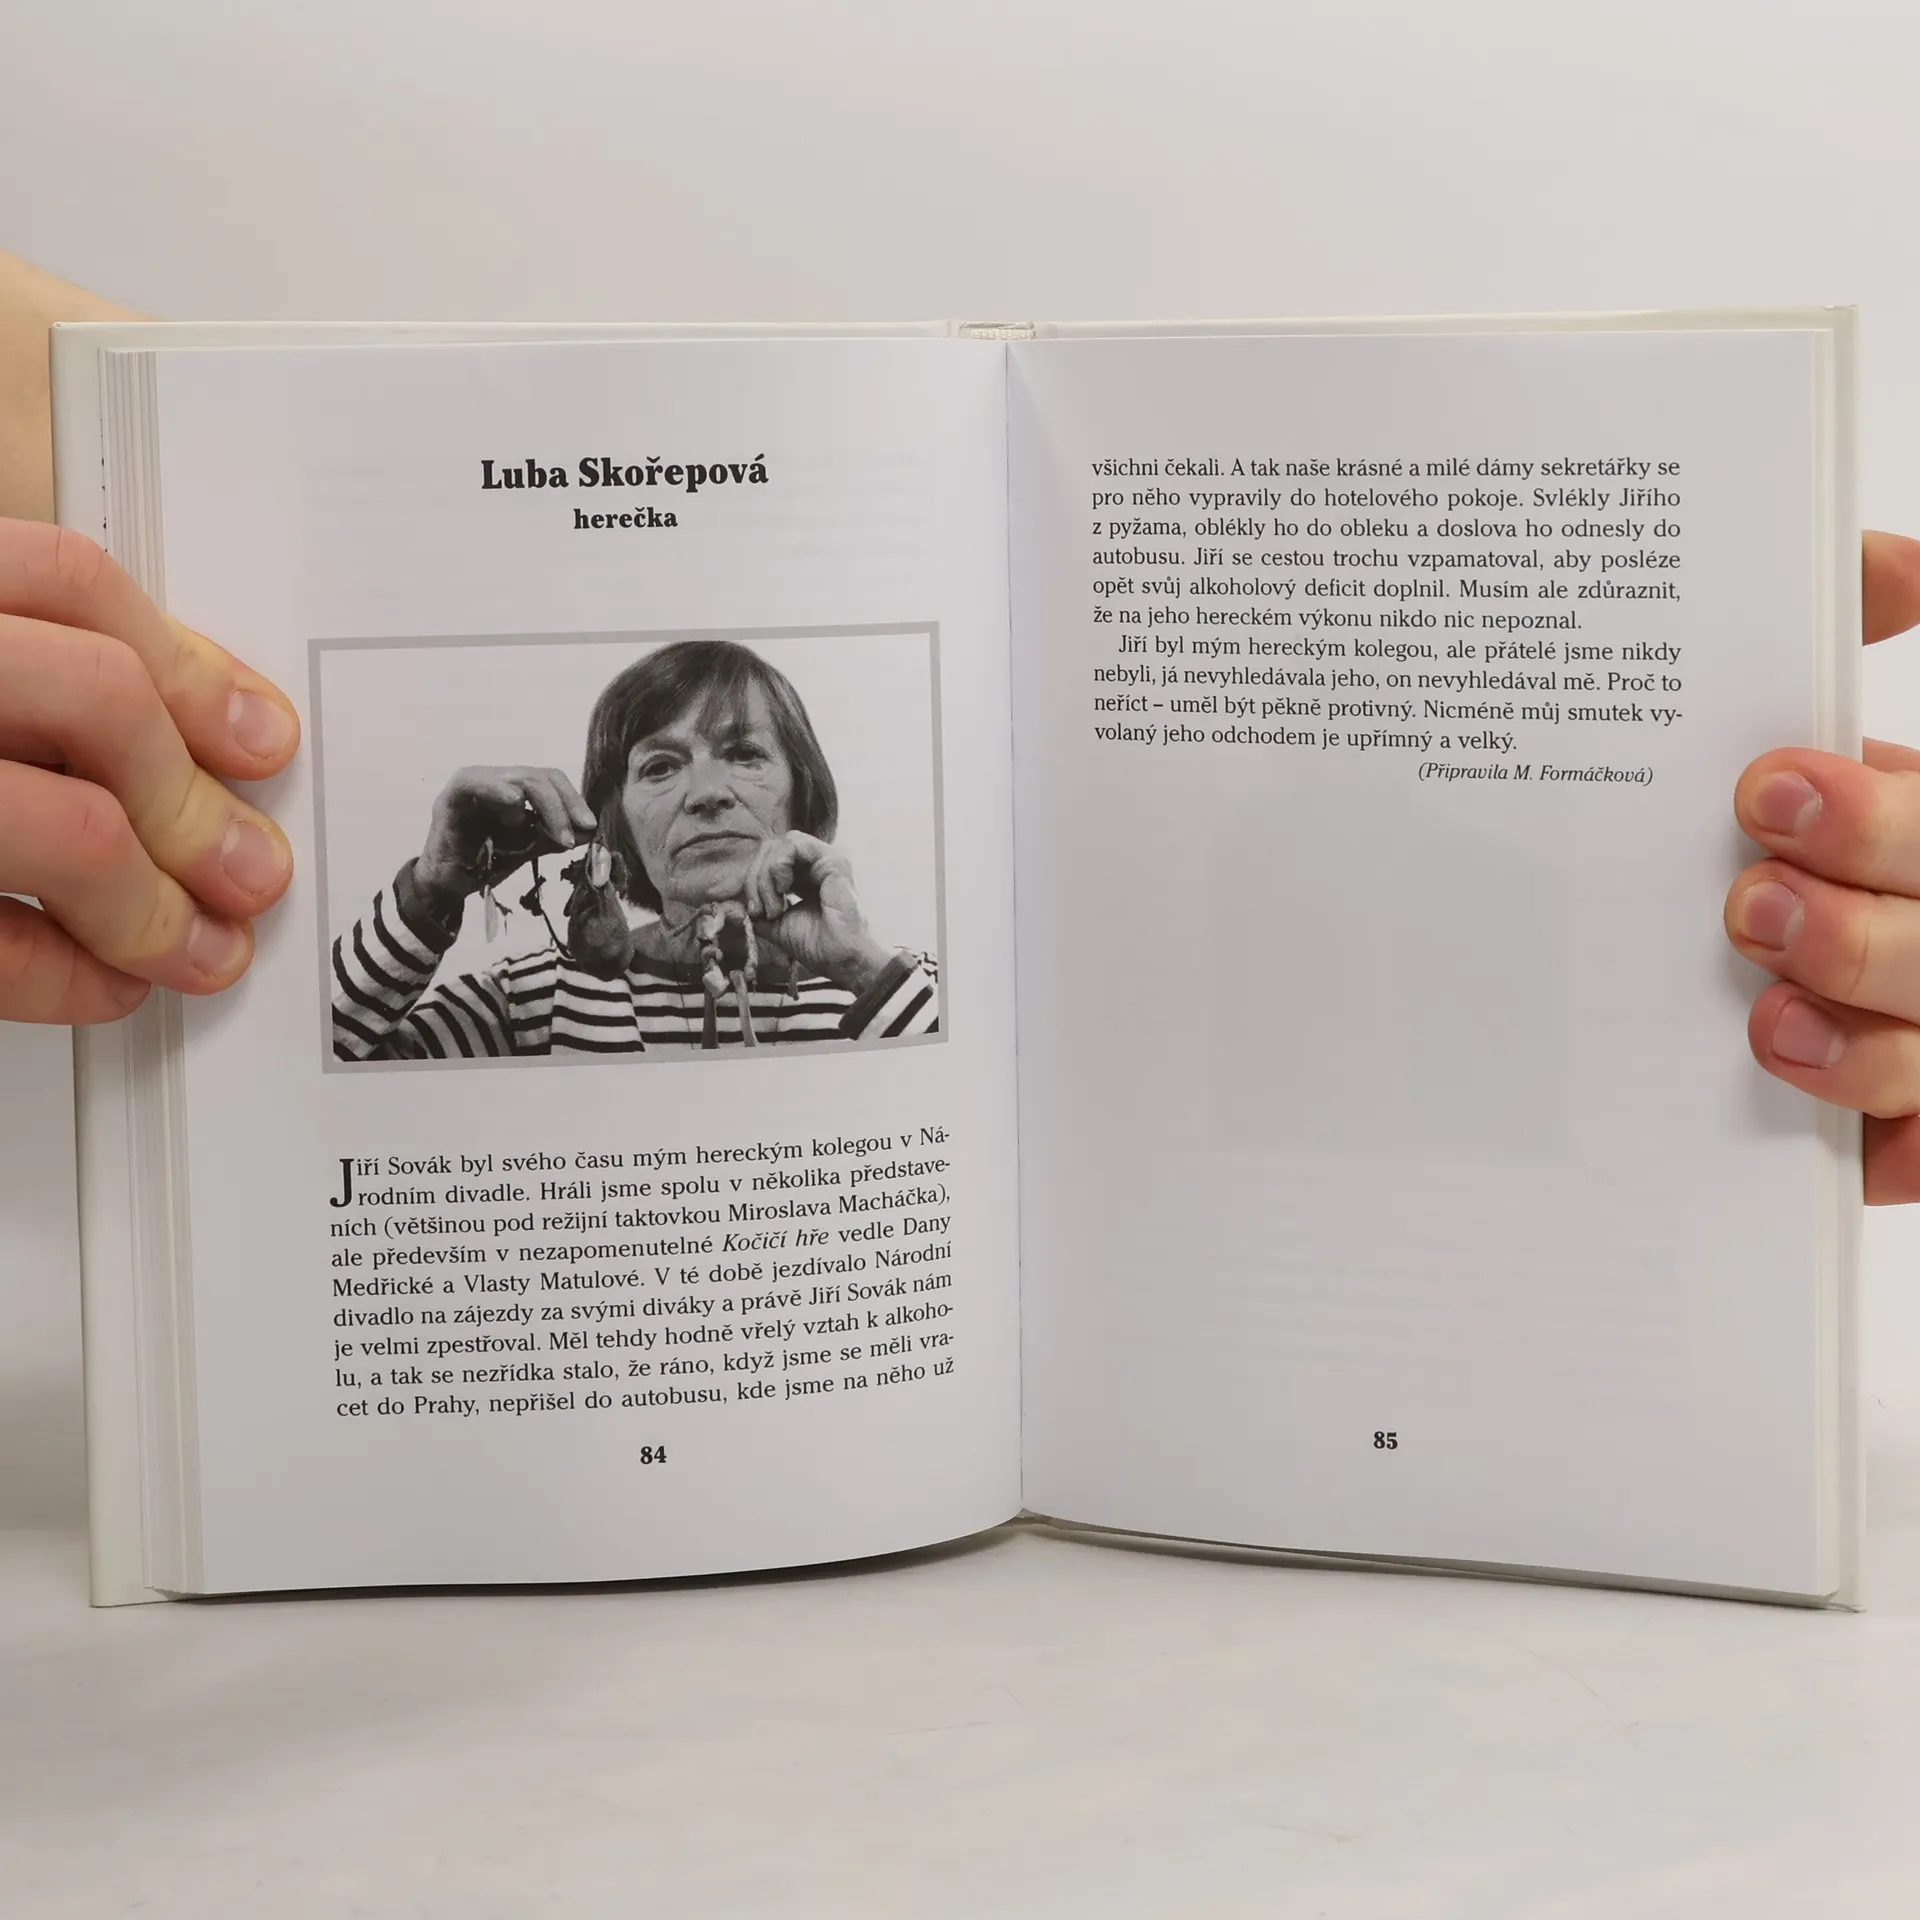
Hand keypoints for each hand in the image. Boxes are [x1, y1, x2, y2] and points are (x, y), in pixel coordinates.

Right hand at [0, 518, 299, 1022]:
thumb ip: (53, 677)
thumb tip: (223, 743)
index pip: (68, 583)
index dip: (189, 666)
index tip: (269, 742)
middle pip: (94, 699)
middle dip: (196, 802)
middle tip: (258, 875)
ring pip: (64, 827)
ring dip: (156, 906)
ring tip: (207, 950)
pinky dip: (60, 974)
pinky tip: (110, 983)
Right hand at [413, 766, 596, 911]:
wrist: (448, 886)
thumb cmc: (484, 863)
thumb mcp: (528, 848)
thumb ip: (554, 837)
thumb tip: (588, 831)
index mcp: (514, 788)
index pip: (551, 780)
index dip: (573, 800)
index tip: (589, 826)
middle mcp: (496, 780)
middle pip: (540, 777)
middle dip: (564, 806)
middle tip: (573, 836)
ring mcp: (474, 784)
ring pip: (518, 778)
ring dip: (543, 806)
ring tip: (549, 835)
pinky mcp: (452, 797)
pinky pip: (473, 782)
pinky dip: (496, 789)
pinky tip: (513, 802)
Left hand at [739, 831, 893, 995]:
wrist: (840, 959)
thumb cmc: (817, 945)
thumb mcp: (775, 923)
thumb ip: (755, 908)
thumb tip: (730, 901)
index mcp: (806, 875)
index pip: (769, 860)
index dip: (751, 880)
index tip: (748, 909)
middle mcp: (817, 863)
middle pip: (770, 849)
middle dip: (755, 879)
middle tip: (760, 910)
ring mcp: (826, 858)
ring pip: (779, 845)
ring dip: (766, 875)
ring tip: (775, 905)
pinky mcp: (832, 859)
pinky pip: (793, 845)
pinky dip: (778, 867)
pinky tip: (784, 890)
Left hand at [1726, 531, 1919, 1200]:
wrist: (1822, 862)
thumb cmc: (1858, 809)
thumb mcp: (1866, 734)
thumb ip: (1869, 623)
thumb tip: (1866, 559)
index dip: (1870, 818)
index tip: (1763, 786)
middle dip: (1854, 931)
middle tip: (1747, 904)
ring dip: (1860, 1048)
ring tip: (1767, 1024)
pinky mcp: (1918, 1112)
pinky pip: (1917, 1148)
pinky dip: (1889, 1155)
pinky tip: (1841, 1159)